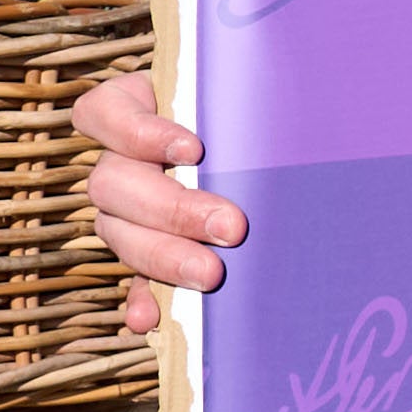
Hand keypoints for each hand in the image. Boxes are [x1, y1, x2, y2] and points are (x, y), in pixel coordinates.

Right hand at [75, 70, 238, 328]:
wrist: (259, 132)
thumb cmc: (253, 105)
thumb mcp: (244, 91)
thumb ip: (249, 93)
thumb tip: (309, 98)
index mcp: (133, 109)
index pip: (101, 112)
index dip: (139, 133)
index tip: (194, 150)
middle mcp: (119, 159)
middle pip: (114, 183)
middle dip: (173, 209)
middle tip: (232, 225)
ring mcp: (125, 208)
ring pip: (118, 231)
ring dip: (163, 255)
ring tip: (212, 273)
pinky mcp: (145, 249)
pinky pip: (131, 277)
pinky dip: (141, 298)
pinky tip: (151, 320)